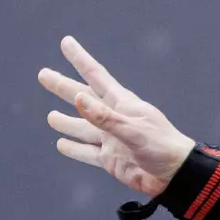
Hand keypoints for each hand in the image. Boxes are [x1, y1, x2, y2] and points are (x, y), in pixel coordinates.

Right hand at [38, 36, 196, 196]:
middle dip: (63, 87)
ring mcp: (111, 140)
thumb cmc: (162, 147)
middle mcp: (114, 119)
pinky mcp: (110, 160)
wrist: (176, 176)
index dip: (80, 59)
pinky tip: (61, 144)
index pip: (96, 76)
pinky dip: (74, 149)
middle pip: (83, 99)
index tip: (66, 42)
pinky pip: (87, 152)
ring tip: (50, 116)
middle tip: (43, 75)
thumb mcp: (133, 130)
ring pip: (82, 128)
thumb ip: (105, 117)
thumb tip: (78, 98)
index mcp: (123, 104)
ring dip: (66, 122)